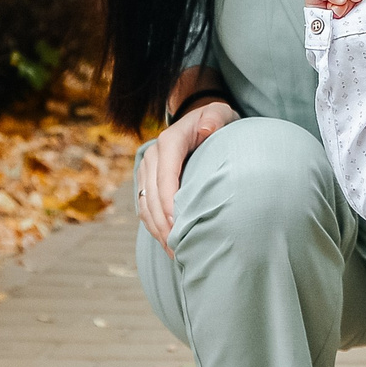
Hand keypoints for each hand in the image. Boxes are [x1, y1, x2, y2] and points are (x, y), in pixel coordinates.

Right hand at [136, 93, 238, 254]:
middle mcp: (152, 155)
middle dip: (162, 223)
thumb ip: (216, 119)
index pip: (165, 174)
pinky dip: (154, 227)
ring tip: (174, 253)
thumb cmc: (216, 120)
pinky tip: (169, 244)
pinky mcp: (147, 182)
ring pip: (145, 205)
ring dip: (157, 230)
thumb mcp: (220, 113)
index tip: (176, 225)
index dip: (168, 201)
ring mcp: (147, 170)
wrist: (200, 120)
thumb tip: (207, 129)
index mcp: (170, 141)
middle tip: (178, 249)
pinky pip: (145, 208)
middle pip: (151, 195)